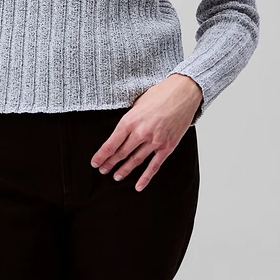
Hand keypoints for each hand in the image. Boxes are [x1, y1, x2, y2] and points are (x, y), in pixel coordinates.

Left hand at [90, 73, 202, 191]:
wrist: (183, 93)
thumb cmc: (160, 94)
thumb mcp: (137, 102)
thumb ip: (130, 118)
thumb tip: (122, 130)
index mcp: (130, 120)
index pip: (111, 143)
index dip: (101, 155)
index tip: (95, 162)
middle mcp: (141, 133)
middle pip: (121, 153)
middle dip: (110, 163)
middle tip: (102, 169)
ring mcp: (155, 141)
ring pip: (135, 161)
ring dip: (124, 170)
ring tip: (116, 176)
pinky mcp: (167, 147)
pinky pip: (154, 166)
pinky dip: (146, 178)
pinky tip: (138, 186)